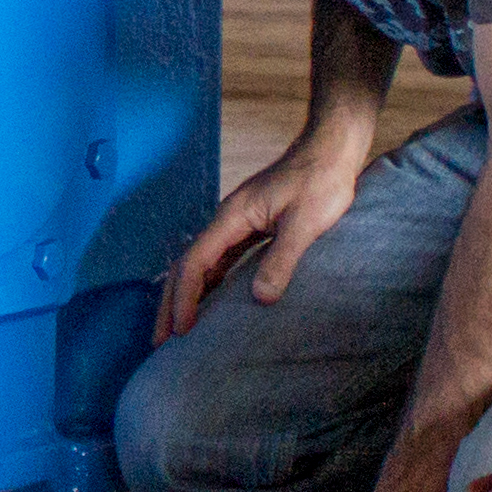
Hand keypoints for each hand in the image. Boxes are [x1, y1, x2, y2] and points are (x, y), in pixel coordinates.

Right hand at [161, 133, 371, 339]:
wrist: (331, 150)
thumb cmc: (321, 181)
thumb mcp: (304, 222)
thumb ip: (282, 259)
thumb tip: (261, 298)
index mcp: (233, 217)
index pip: (196, 262)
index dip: (185, 298)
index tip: (182, 330)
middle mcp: (228, 221)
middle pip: (187, 266)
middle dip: (170, 303)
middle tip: (160, 341)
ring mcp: (238, 225)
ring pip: (202, 265)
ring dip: (186, 296)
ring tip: (177, 330)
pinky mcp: (252, 229)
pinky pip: (221, 262)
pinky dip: (209, 286)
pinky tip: (210, 305)